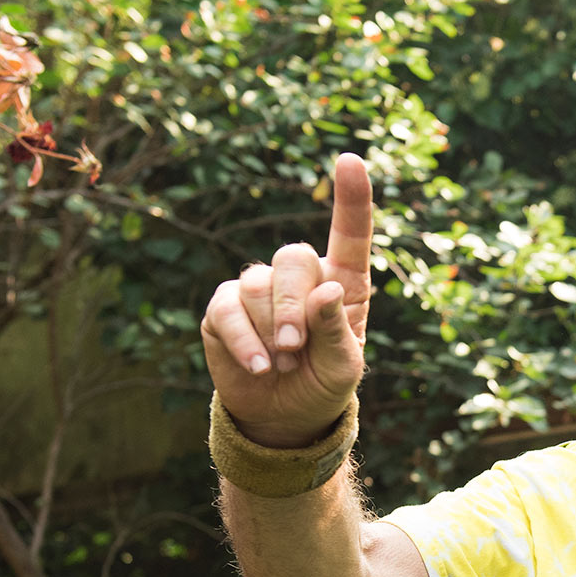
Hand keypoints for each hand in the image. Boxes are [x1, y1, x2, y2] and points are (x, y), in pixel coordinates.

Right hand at [201, 153, 374, 447]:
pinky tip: (257, 366)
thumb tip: (326, 291)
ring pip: (258, 286)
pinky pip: (227, 309)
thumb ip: (336, 331)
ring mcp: (258, 288)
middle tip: (294, 347)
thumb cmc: (323, 384)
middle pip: (293, 259)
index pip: (349, 234)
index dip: (351, 199)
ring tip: (280, 364)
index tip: (350, 160)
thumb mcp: (343, 367)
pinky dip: (243, 339)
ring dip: (269, 330)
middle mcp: (300, 276)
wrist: (284, 416)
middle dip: (293, 306)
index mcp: (342, 282)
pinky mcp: (223, 308)